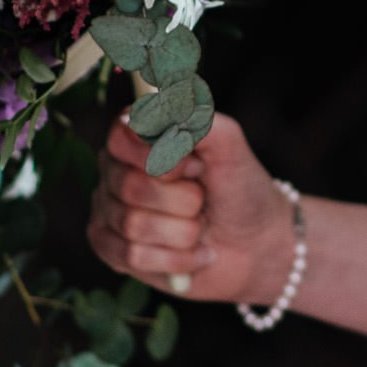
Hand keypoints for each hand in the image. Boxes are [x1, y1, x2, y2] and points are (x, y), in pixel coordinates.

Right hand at [87, 109, 293, 303]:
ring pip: (133, 224)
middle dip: (184, 199)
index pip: (121, 135)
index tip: (194, 165)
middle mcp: (116, 171)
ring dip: (184, 231)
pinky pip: (131, 255)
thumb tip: (157, 109)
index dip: (159, 155)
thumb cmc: (241, 189)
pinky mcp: (113, 251)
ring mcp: (110, 211)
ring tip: (200, 227)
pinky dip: (176, 258)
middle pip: (129, 185)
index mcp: (138, 138)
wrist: (256, 246)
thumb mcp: (231, 147)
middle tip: (203, 199)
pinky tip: (194, 253)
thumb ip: (199, 120)